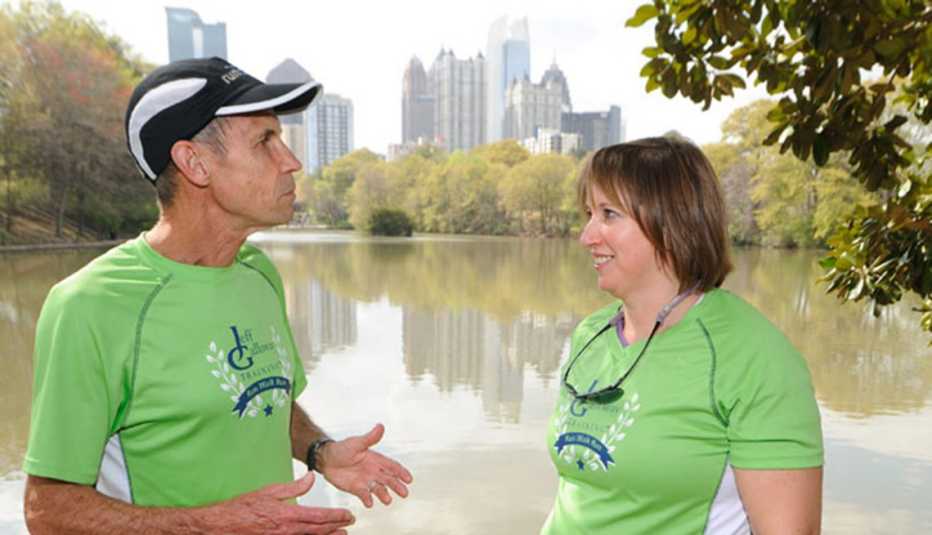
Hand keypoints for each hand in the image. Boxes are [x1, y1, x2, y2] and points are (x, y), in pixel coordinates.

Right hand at [198, 472, 354, 533]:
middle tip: (349, 525)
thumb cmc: (244, 507)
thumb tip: (311, 477)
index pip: (319, 517)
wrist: (222, 525)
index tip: (348, 515)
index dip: (336, 517)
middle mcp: (287, 531)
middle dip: (336, 528)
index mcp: (287, 514)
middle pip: (318, 531)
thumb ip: (294, 486)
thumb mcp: (270, 491)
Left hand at [319, 423, 413, 507]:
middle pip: (389, 479)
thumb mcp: (356, 443)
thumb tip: (380, 426)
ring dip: (383, 495)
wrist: (326, 460)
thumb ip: (370, 438)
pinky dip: (367, 499)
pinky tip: (369, 504)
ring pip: (378, 489)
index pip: (392, 466)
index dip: (401, 472)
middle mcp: (373, 471)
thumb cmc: (342, 449)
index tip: (409, 479)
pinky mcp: (357, 489)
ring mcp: (366, 481)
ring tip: (387, 501)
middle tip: (404, 493)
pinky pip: (364, 495)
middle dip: (397, 486)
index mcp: (376, 459)